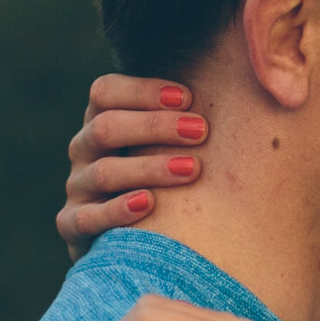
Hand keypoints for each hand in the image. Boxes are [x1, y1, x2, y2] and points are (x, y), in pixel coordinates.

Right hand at [56, 76, 209, 260]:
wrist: (131, 240)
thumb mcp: (169, 143)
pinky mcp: (74, 224)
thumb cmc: (166, 177)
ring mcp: (78, 187)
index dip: (143, 91)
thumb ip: (187, 116)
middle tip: (201, 131)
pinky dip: (117, 210)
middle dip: (154, 126)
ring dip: (149, 167)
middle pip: (105, 127)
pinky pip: (88, 217)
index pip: (105, 92)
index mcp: (101, 120)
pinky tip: (148, 204)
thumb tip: (245, 80)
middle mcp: (84, 150)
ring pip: (104, 171)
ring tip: (191, 169)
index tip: (188, 97)